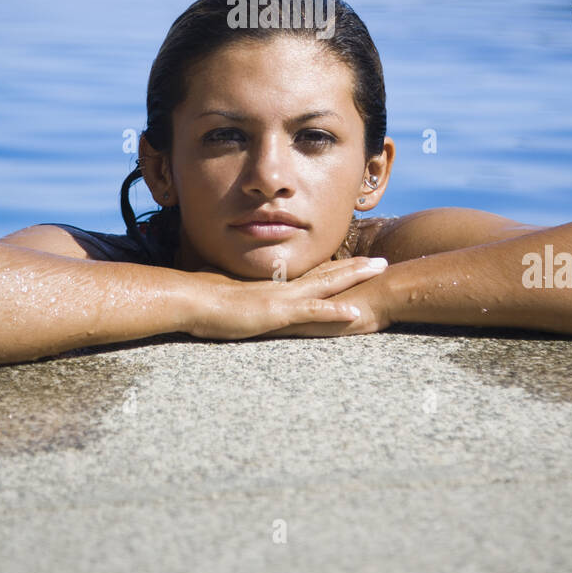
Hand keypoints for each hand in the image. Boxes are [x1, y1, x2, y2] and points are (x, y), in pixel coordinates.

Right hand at [186, 256, 389, 340]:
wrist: (190, 298)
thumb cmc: (203, 297)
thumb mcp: (229, 293)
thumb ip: (241, 292)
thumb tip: (239, 293)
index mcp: (274, 284)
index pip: (312, 273)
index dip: (335, 268)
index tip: (354, 263)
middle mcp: (284, 286)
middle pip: (328, 273)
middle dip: (356, 266)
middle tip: (381, 260)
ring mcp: (283, 297)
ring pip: (328, 284)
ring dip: (355, 277)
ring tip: (380, 269)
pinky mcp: (278, 312)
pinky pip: (313, 312)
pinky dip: (334, 312)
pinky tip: (355, 312)